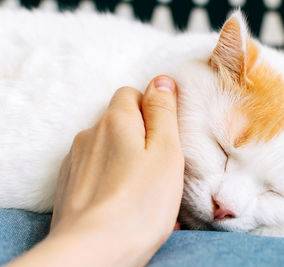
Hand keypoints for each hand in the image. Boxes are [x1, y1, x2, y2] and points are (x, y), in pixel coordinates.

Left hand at [8, 75, 183, 266]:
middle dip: (139, 136)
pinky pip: (95, 171)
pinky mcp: (69, 184)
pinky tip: (121, 201)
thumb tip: (161, 81)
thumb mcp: (166, 152)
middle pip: (118, 121)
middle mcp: (90, 134)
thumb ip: (163, 112)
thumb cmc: (139, 203)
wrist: (93, 251)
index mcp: (115, 121)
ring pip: (107, 147)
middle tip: (157, 167)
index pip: (131, 94)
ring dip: (124, 158)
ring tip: (141, 189)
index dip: (151, 111)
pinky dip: (109, 178)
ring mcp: (75, 160)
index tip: (164, 137)